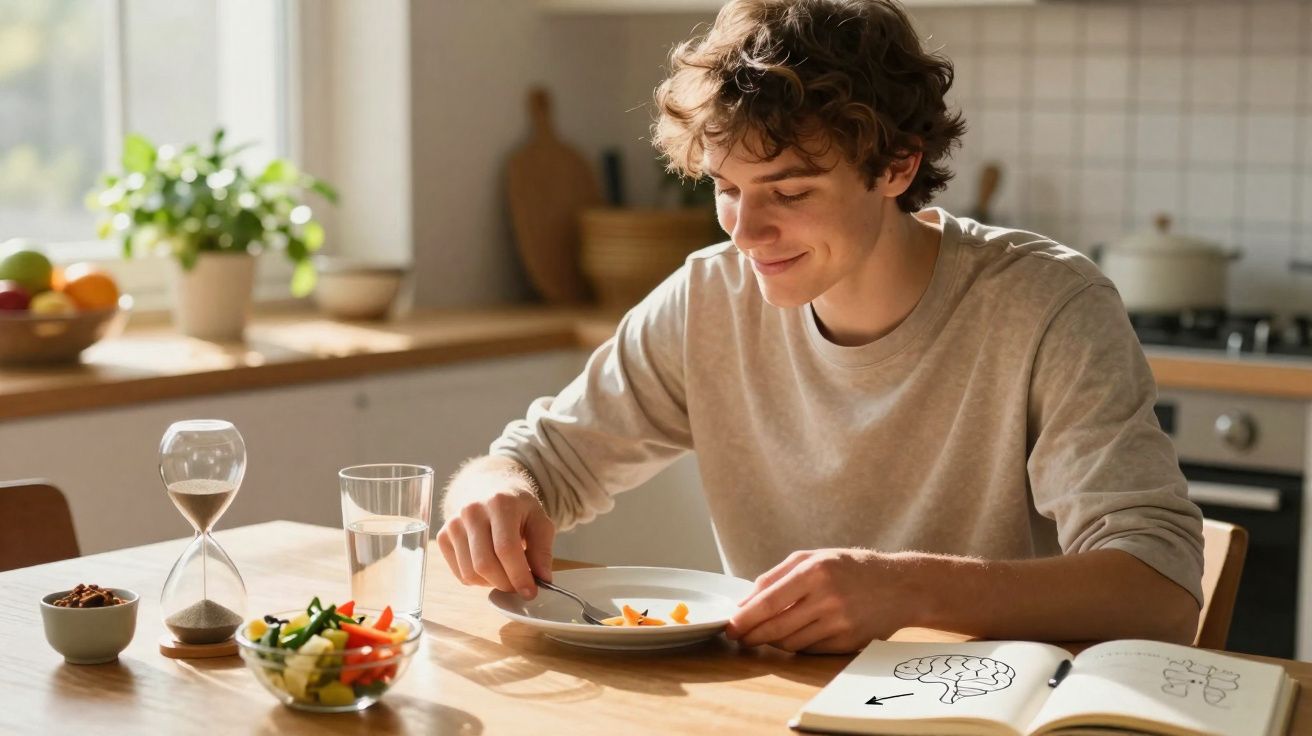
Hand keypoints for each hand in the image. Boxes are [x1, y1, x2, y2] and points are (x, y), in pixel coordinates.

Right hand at [436, 486, 555, 599]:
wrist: (488, 488)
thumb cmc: (517, 507)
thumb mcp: (539, 519)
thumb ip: (543, 549)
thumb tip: (543, 579)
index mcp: (500, 503)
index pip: (506, 548)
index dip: (519, 575)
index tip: (531, 592)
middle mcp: (472, 511)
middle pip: (485, 564)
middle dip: (506, 583)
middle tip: (519, 586)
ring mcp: (454, 524)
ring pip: (470, 573)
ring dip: (492, 583)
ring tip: (506, 574)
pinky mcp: (443, 537)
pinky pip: (460, 574)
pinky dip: (478, 580)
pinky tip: (490, 567)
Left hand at [724, 548, 915, 653]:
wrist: (899, 586)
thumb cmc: (850, 567)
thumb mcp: (813, 558)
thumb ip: (775, 577)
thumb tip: (744, 603)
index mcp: (815, 571)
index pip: (769, 601)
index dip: (745, 618)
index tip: (730, 626)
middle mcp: (828, 598)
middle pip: (776, 627)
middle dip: (752, 635)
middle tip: (739, 637)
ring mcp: (840, 623)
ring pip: (790, 643)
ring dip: (772, 642)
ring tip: (765, 634)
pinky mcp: (848, 642)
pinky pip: (809, 650)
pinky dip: (795, 645)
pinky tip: (792, 636)